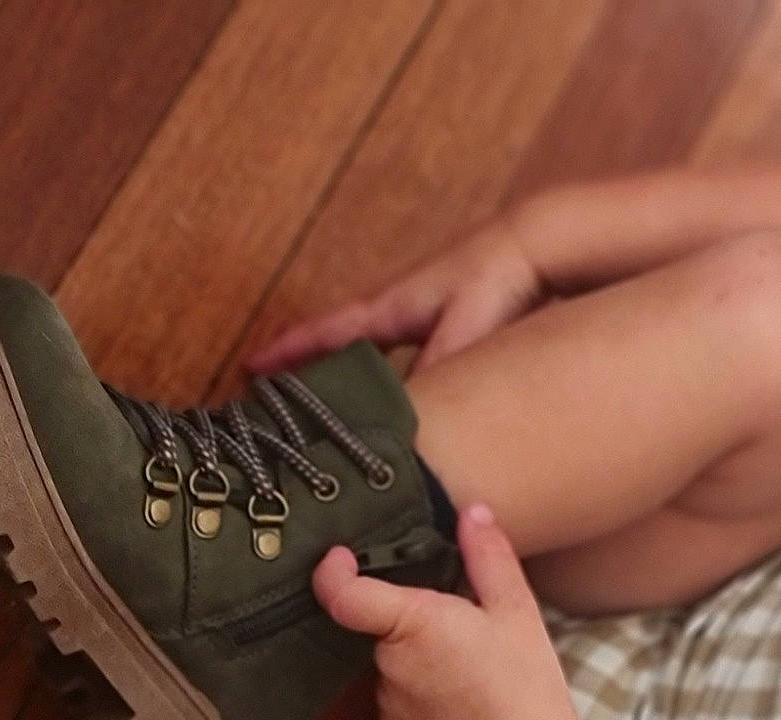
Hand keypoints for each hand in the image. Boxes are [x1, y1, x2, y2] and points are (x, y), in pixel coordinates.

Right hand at [252, 220, 544, 373]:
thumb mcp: (462, 328)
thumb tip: (407, 411)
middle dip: (305, 362)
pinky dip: (384, 367)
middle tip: (274, 393)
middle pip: (338, 339)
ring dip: (342, 367)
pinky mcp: (443, 317)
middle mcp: (396, 307)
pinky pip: (399, 348)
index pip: (327, 331)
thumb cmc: (494, 282)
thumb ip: (436, 367)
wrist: (530, 247)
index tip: (250, 367)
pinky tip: (394, 390)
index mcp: (390, 309)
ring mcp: (417, 311)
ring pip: (367, 345)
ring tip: (322, 397)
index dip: (289, 350)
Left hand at [313, 504, 580, 719]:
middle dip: (413, 623)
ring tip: (473, 675)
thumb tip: (473, 512)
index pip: (344, 594)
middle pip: (382, 628)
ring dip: (420, 663)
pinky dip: (424, 700)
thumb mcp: (518, 612)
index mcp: (413, 623)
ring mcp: (388, 705)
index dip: (333, 571)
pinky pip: (400, 705)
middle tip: (465, 631)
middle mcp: (389, 664)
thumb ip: (489, 557)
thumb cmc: (526, 685)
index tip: (342, 558)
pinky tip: (464, 707)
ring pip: (394, 668)